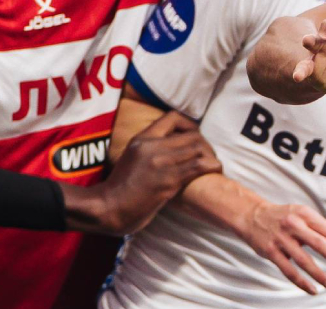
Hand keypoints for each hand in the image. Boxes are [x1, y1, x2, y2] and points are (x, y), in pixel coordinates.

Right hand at [63, 110, 220, 234]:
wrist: (109, 208)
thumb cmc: (121, 186)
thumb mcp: (131, 156)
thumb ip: (150, 146)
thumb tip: (174, 142)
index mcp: (142, 139)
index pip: (172, 117)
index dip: (189, 124)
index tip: (194, 135)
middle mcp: (153, 147)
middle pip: (192, 135)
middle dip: (205, 144)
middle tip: (207, 155)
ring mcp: (162, 163)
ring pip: (199, 149)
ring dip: (210, 155)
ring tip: (212, 164)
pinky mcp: (169, 181)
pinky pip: (199, 167)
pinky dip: (212, 166)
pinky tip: (215, 170)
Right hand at [238, 201, 325, 294]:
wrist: (251, 215)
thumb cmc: (284, 217)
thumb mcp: (302, 213)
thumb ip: (319, 227)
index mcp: (306, 214)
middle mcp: (294, 224)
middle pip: (321, 244)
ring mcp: (282, 239)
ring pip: (305, 260)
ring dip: (320, 275)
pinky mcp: (270, 251)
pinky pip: (288, 270)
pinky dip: (302, 282)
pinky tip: (313, 289)